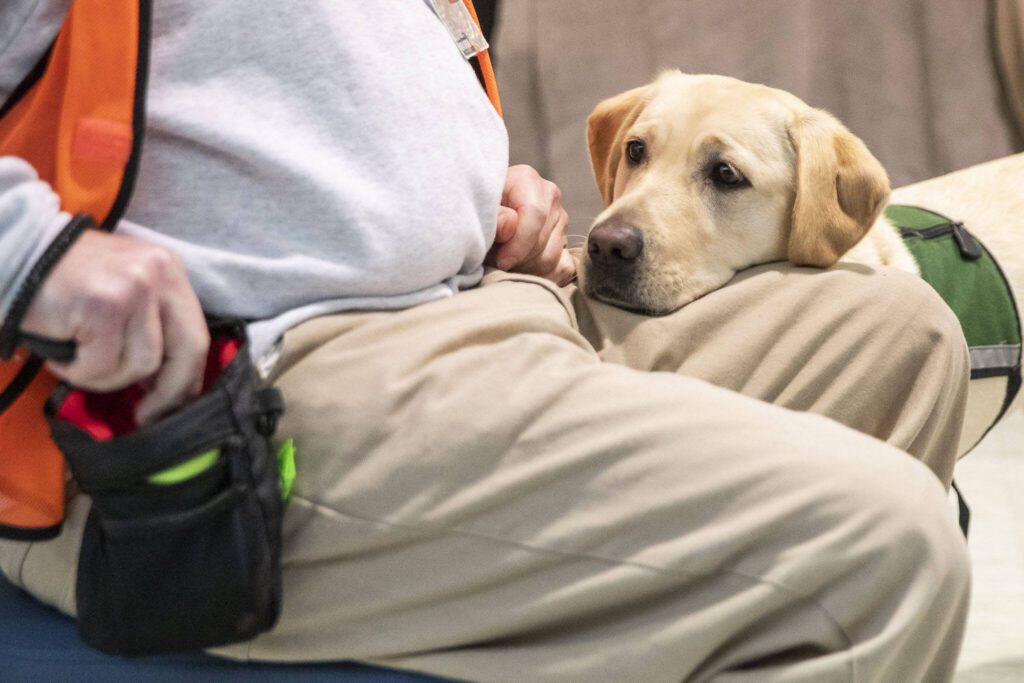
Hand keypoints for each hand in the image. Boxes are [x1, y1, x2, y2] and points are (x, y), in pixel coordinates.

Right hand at [19, 231, 208, 425]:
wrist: (12, 259)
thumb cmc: (66, 285)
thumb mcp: (124, 293)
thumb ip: (152, 328)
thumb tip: (171, 387)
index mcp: (169, 270)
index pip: (197, 335)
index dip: (188, 378)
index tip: (174, 404)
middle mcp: (159, 273)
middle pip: (186, 351)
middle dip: (168, 393)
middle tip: (144, 416)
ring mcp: (134, 287)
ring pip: (141, 364)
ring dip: (105, 376)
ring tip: (78, 358)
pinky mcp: (104, 306)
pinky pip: (101, 365)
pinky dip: (76, 371)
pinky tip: (61, 352)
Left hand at [487, 165, 575, 285]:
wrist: (478, 218)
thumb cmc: (474, 213)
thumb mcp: (476, 212)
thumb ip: (492, 217)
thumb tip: (510, 223)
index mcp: (527, 180)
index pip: (535, 213)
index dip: (519, 243)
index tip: (501, 261)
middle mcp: (549, 197)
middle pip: (542, 240)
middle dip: (518, 259)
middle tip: (495, 262)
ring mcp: (560, 220)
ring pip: (551, 257)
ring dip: (526, 269)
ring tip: (503, 265)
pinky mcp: (564, 241)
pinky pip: (562, 267)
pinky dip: (542, 276)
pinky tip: (521, 273)